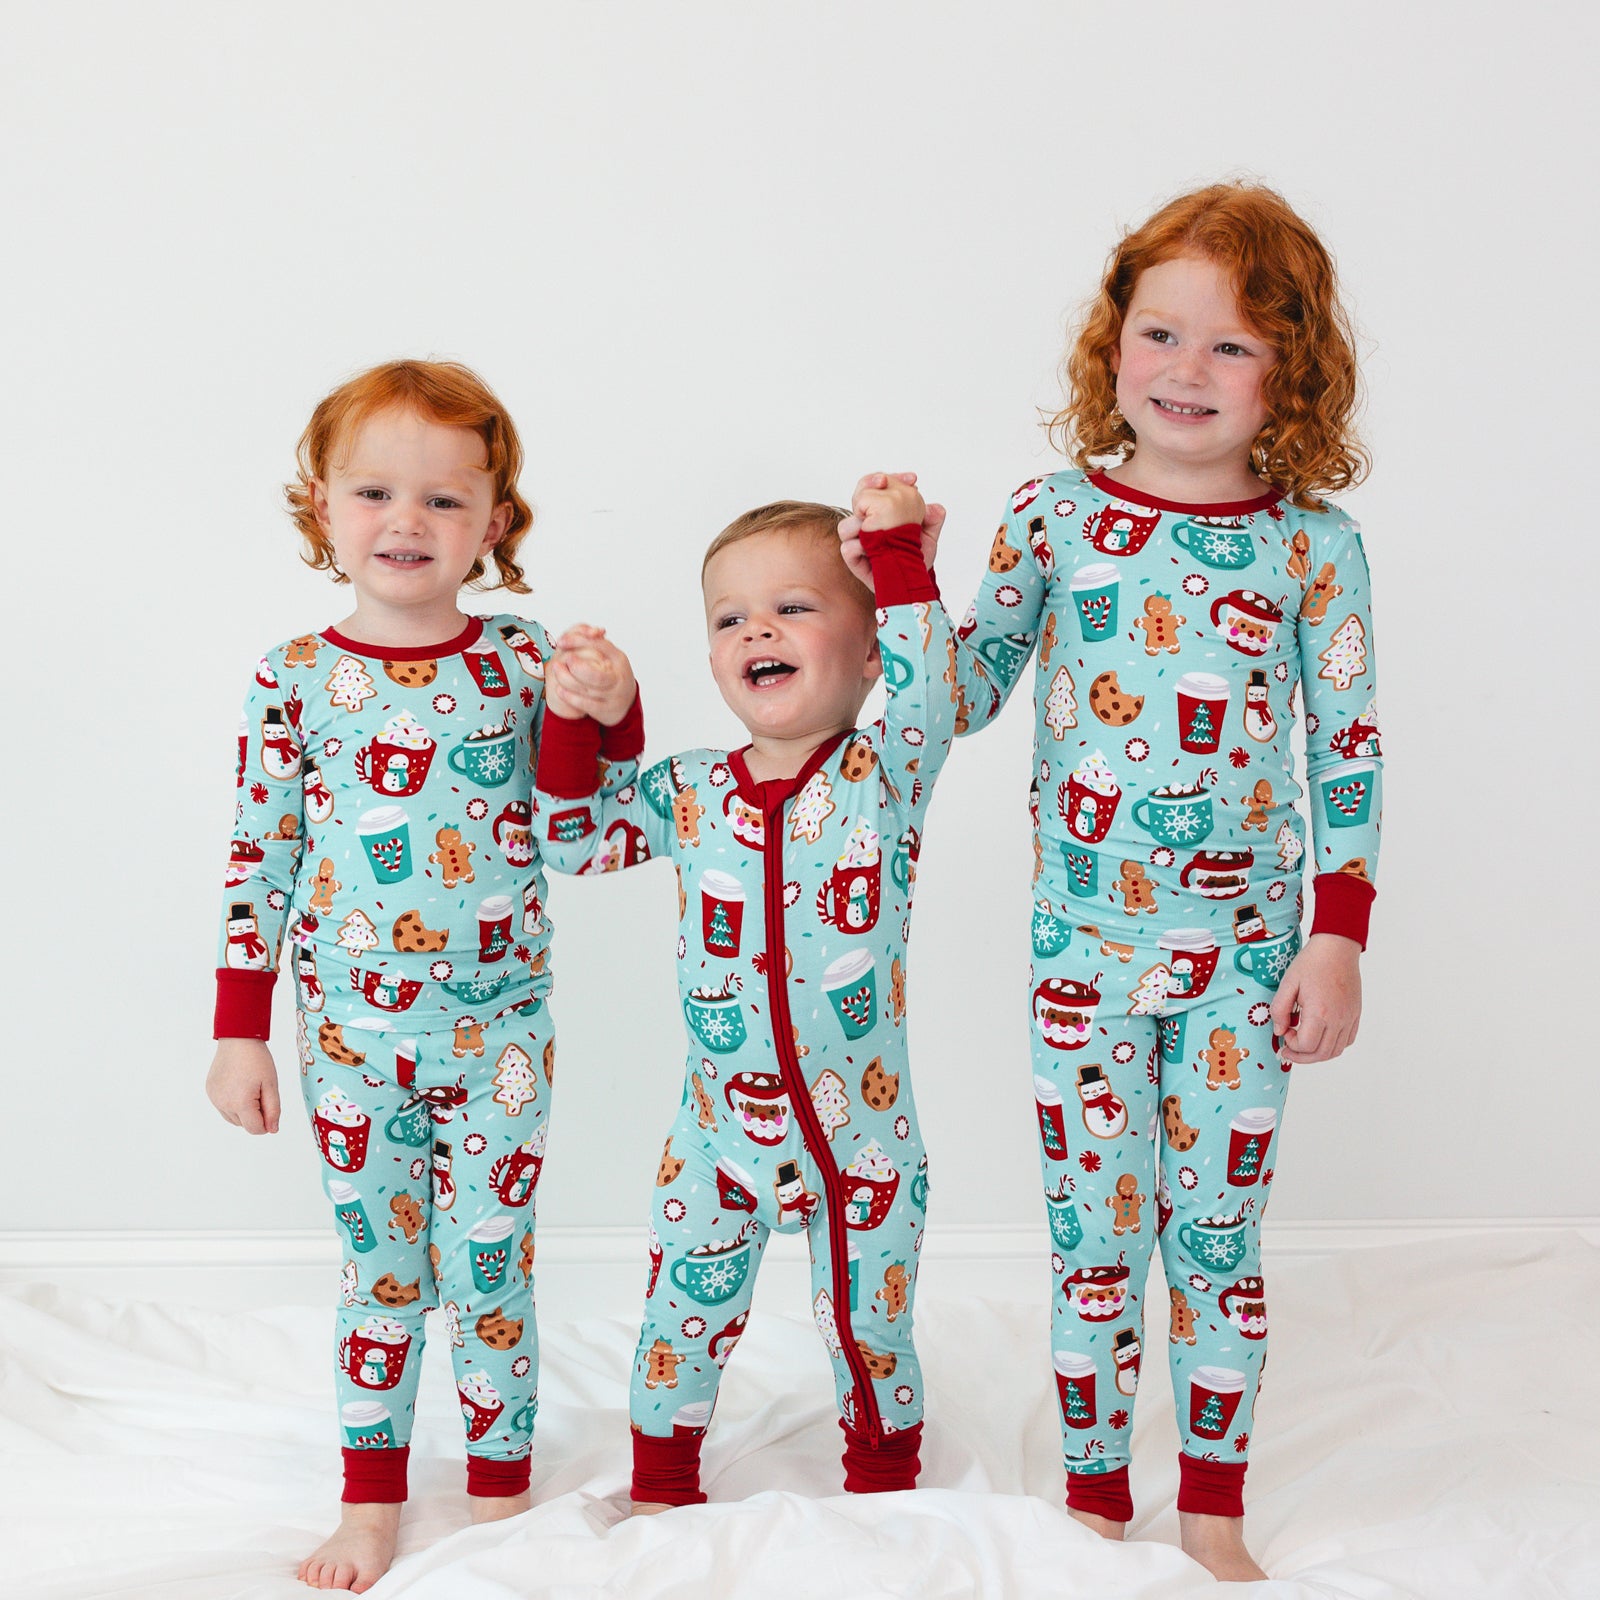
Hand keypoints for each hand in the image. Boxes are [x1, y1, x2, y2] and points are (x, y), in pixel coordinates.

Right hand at [207, 1038, 281, 1133]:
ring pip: (233, 1118)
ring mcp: (214, 1098)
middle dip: (255, 1114)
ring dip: (243, 1111)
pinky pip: (224, 1107)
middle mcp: (223, 1104)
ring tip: (249, 1088)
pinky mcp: (210, 1092)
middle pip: (244, 1124)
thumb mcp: (271, 1085)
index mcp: (240, 1103)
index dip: (267, 1122)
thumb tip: (272, 1129)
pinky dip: (233, 1103)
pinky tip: (239, 1086)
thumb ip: (273, 1110)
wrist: (237, 1039)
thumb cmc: (257, 1060)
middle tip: (260, 1091)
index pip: (255, 1129)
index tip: (270, 1106)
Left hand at [547, 625, 637, 724]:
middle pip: (596, 675)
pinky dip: (570, 697)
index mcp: (619, 659)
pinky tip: (560, 689)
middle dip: (576, 667)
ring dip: (567, 681)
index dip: (579, 642)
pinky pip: (585, 704)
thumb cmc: (612, 673)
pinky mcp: (604, 710)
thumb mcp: (609, 655)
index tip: (561, 641)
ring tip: (556, 671)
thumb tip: (586, 629)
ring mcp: (612, 696)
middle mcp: (618, 678)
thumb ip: (596, 641)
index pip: (600, 646)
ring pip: (587, 690)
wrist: (625, 702)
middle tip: (563, 660)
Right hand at [838, 471, 943, 587]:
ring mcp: (858, 539)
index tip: (913, 479)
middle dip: (869, 485)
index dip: (891, 478)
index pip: (879, 486)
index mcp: (882, 512)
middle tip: (884, 483)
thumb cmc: (915, 558)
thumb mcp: (929, 537)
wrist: (910, 583)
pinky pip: (847, 547)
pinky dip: (858, 545)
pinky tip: (870, 548)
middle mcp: (867, 522)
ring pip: (847, 524)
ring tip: (877, 526)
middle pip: (858, 495)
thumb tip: (935, 508)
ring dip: (860, 520)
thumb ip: (932, 520)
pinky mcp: (853, 558)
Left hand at [1270, 933, 1361, 1063]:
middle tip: (1288, 1050)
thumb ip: (1280, 1010)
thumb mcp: (1287, 984)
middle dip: (1301, 1056)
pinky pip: (1347, 1040)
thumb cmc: (1311, 963)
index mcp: (1320, 1012)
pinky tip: (1321, 1036)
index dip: (1292, 1045)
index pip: (1306, 1046)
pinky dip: (1333, 1045)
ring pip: (1335, 1051)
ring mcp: (1349, 1018)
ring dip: (1317, 1053)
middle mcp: (1338, 1019)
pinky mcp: (1355, 1014)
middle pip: (1321, 1054)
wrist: (1337, 948)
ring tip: (1303, 1045)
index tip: (1285, 1032)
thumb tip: (1279, 1031)